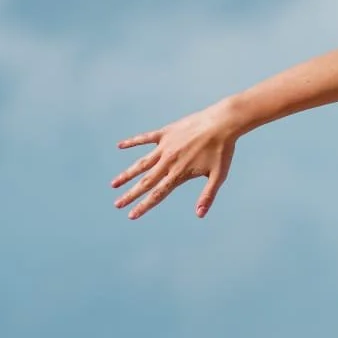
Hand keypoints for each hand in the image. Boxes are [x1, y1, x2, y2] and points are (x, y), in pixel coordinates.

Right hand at [112, 102, 238, 219]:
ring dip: (127, 174)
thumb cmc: (223, 150)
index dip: (144, 206)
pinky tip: (119, 146)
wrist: (222, 122)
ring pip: (141, 163)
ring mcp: (165, 146)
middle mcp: (168, 161)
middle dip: (130, 195)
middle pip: (145, 182)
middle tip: (117, 204)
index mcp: (179, 173)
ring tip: (114, 184)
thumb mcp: (218, 176)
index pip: (157, 194)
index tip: (131, 215)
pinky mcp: (165, 132)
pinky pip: (145, 138)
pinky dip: (132, 142)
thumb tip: (199, 215)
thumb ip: (207, 195)